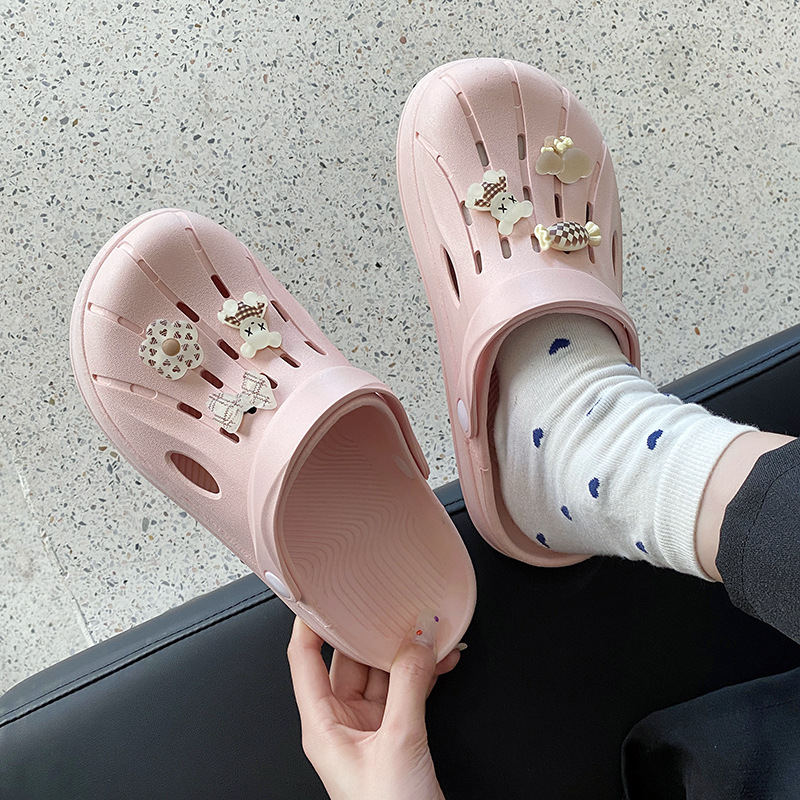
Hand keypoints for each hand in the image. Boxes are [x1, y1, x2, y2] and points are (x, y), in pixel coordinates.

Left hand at [287, 610, 461, 799]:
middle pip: (348, 661)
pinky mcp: (395, 738)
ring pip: (382, 675)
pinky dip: (423, 675)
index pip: (305, 658)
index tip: (322, 593)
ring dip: (404, 653)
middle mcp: (341, 725)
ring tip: (425, 629)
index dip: (311, 623)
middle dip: (371, 632)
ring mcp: (369, 731)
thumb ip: (409, 684)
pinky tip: (440, 659)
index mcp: (322, 726)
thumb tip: (419, 638)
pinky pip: (406, 693)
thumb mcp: (399, 741)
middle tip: (392, 605)